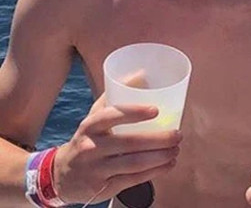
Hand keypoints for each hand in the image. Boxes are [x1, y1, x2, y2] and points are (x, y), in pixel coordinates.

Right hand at [52, 92, 180, 204]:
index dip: (134, 112)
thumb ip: (116, 95)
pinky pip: (134, 180)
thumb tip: (142, 74)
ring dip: (161, 156)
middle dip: (159, 139)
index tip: (156, 110)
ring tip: (176, 149)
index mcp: (90, 126)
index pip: (112, 116)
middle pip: (131, 143)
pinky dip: (155, 172)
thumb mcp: (95, 115)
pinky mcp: (103, 188)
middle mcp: (91, 147)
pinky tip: (168, 164)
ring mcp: (97, 170)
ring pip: (135, 164)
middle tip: (177, 134)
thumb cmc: (87, 138)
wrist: (61, 174)